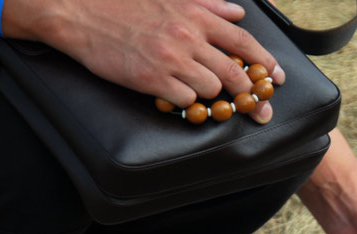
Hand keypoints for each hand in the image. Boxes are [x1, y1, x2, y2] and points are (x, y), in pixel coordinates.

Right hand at [3, 0, 284, 122]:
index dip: (265, 62)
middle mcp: (189, 37)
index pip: (244, 42)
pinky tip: (176, 94)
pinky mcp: (154, 80)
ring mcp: (172, 60)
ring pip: (213, 89)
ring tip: (196, 88)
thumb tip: (237, 11)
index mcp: (196, 16)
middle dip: (247, 90)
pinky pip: (186, 101)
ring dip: (210, 94)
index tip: (276, 77)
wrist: (80, 12)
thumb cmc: (124, 5)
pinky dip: (186, 102)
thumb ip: (209, 5)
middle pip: (235, 72)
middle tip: (251, 101)